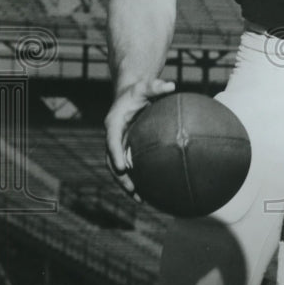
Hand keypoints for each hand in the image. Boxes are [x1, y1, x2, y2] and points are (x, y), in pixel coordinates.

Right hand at [104, 78, 174, 196]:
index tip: (121, 167)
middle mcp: (113, 136)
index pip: (111, 141)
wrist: (131, 93)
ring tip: (141, 199)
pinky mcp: (125, 149)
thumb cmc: (140, 89)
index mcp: (114, 123)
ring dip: (127, 184)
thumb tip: (172, 85)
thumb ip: (157, 86)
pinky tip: (151, 190)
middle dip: (120, 178)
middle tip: (133, 191)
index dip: (115, 154)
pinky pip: (129, 166)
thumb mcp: (146, 85)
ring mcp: (118, 144)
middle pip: (112, 161)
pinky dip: (137, 178)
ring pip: (118, 168)